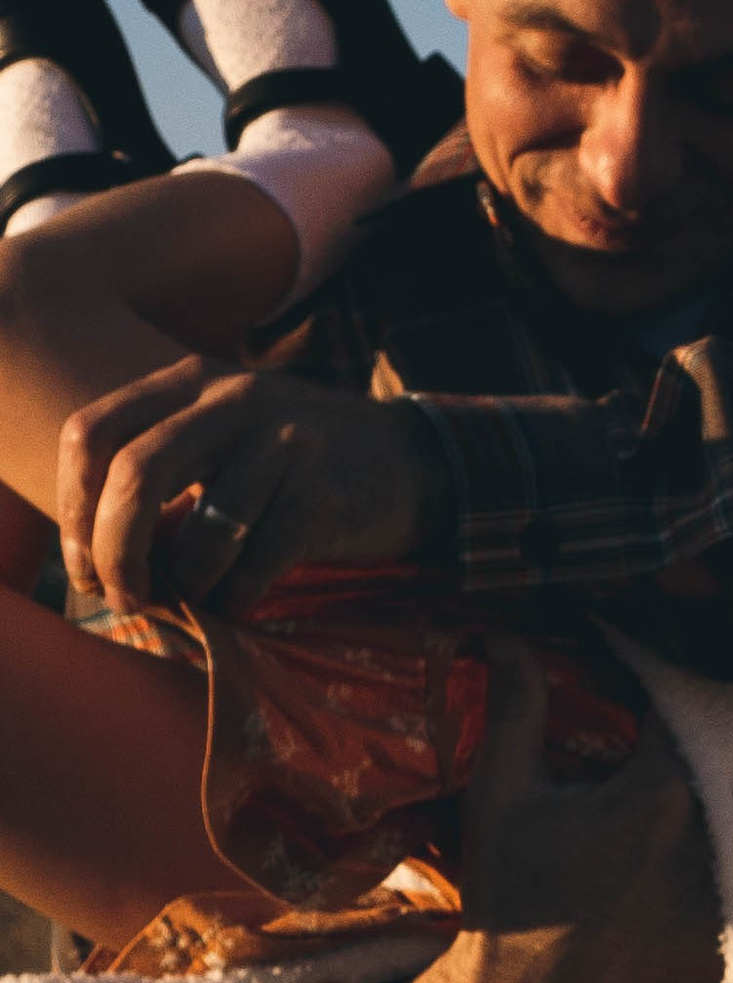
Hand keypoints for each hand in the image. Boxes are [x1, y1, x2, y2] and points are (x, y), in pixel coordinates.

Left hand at [58, 356, 445, 614]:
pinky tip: (239, 601)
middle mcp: (233, 400)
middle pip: (134, 476)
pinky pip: (254, 567)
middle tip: (125, 596)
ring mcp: (284, 445)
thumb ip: (159, 469)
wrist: (410, 462)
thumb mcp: (223, 434)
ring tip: (193, 598)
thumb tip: (95, 555)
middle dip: (115, 553)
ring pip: (198, 533)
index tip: (82, 562)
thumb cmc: (295, 463)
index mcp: (191, 381)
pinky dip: (235, 598)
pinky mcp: (323, 499)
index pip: (93, 433)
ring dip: (185, 585)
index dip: (72, 507)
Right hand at [376, 637, 721, 982]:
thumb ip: (516, 709)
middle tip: (723, 675)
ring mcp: (731, 892)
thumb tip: (504, 636)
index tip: (679, 636)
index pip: (689, 703)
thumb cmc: (511, 894)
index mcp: (658, 794)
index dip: (682, 662)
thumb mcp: (502, 795)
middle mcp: (710, 840)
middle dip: (726, 713)